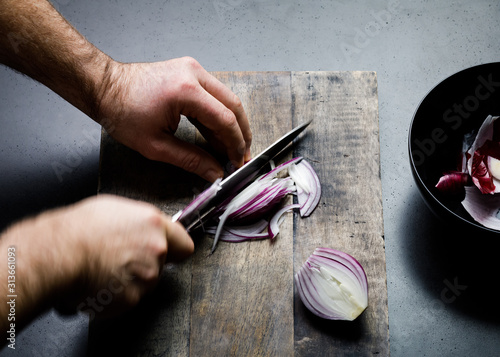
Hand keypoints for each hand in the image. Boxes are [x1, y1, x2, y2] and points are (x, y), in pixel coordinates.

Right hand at [61, 195, 193, 317]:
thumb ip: (139, 222)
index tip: (170, 252)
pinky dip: (116, 295)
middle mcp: (156, 251)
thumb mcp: (114, 209)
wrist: (57, 255)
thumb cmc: (78, 229)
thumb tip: (143, 227)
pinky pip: (128, 299)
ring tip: (105, 268)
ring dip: (130, 280)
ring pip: (145, 283)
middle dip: (145, 263)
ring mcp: (146, 277)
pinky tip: (100, 282)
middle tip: (120, 258)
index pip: (183, 244)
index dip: (175, 249)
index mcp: (154, 225)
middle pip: (162, 264)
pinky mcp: (131, 299)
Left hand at [97, 57, 251, 181]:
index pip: (225, 119)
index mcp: (185, 91)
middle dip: (241, 133)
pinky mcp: (189, 72)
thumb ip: (191, 160)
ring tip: (231, 148)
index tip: (237, 160)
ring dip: (231, 124)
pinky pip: (213, 94)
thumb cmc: (122, 112)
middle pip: (233, 105)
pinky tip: (217, 135)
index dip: (235, 143)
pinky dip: (218, 115)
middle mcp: (194, 74)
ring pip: (226, 98)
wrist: (104, 87)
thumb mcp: (155, 145)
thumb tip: (215, 173)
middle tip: (241, 155)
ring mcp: (193, 69)